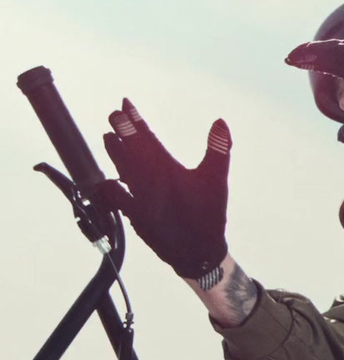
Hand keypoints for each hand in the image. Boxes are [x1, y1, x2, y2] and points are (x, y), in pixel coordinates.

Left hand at [96, 98, 229, 279]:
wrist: (195, 253)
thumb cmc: (209, 214)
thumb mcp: (218, 179)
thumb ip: (219, 149)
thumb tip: (219, 122)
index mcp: (165, 171)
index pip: (145, 140)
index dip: (133, 122)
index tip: (124, 106)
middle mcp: (146, 184)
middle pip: (129, 152)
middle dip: (121, 133)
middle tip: (113, 116)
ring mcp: (137, 200)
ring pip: (121, 172)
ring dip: (114, 154)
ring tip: (107, 138)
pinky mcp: (135, 215)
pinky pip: (118, 197)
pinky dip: (112, 186)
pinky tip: (107, 181)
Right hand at [285, 39, 343, 142]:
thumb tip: (340, 136)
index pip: (331, 55)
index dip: (309, 55)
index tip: (291, 59)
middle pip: (337, 48)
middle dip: (314, 51)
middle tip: (294, 58)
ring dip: (328, 52)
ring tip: (311, 59)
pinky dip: (343, 58)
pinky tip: (339, 66)